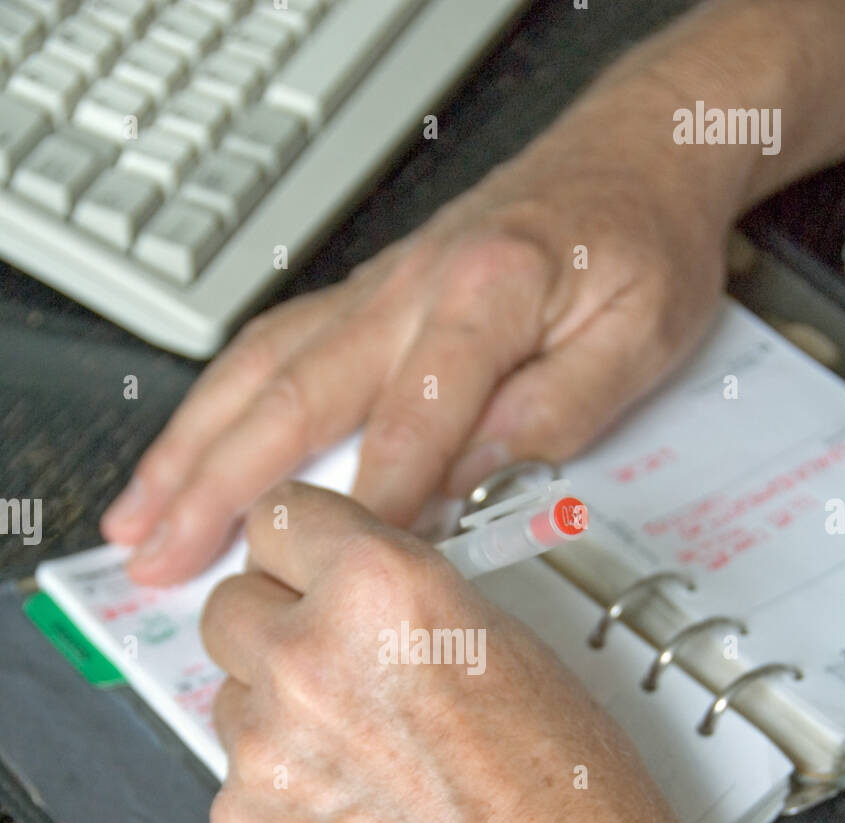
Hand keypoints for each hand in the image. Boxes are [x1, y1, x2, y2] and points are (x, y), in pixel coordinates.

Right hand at [103, 86, 728, 586]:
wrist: (626, 160)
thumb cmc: (638, 245)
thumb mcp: (638, 335)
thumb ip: (558, 409)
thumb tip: (473, 481)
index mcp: (485, 295)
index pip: (415, 419)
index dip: (376, 504)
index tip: (333, 573)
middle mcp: (409, 289)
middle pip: (292, 395)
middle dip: (218, 487)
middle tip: (163, 558)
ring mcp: (375, 291)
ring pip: (258, 372)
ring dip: (190, 449)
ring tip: (139, 518)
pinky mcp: (364, 298)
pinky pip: (269, 350)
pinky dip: (215, 406)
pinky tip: (186, 449)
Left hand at [202, 483, 717, 822]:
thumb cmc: (571, 800)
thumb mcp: (510, 646)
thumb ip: (402, 601)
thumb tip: (346, 590)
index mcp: (378, 592)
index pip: (278, 519)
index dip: (301, 547)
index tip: (305, 567)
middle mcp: (307, 663)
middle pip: (230, 608)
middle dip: (276, 627)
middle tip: (334, 668)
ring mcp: (265, 757)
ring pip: (231, 703)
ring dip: (279, 719)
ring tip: (366, 765)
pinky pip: (238, 789)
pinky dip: (283, 800)